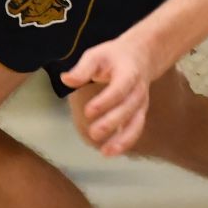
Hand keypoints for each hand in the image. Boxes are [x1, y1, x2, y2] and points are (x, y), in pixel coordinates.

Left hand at [61, 32, 160, 156]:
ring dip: (123, 140)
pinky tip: (110, 152)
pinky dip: (125, 142)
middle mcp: (138, 90)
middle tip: (93, 133)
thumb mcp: (97, 54)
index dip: (105, 102)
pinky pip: (135, 129)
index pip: (119, 89)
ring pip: (136, 124)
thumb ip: (82, 68)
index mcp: (128, 73)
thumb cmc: (115, 56)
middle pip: (128, 109)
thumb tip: (66, 80)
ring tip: (105, 152)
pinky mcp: (140, 113)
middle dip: (111, 123)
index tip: (88, 112)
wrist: (142, 55)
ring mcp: (142, 103)